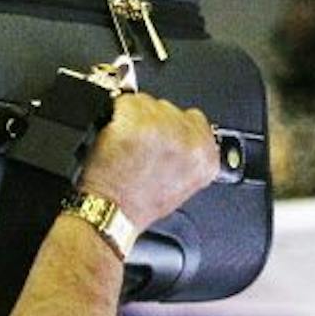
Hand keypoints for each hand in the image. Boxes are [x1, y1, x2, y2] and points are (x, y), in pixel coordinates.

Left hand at [78, 92, 219, 228]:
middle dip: (153, 124)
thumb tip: (183, 133)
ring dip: (133, 119)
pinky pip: (125, 103)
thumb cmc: (139, 204)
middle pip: (169, 107)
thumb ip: (190, 154)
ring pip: (146, 102)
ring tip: (127, 149)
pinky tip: (116, 140)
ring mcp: (161, 128)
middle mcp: (188, 140)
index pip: (195, 119)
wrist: (109, 213)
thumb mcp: (181, 185)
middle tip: (140, 151)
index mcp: (205, 157)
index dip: (173, 128)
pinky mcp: (135, 122)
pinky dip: (115, 117)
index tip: (161, 140)